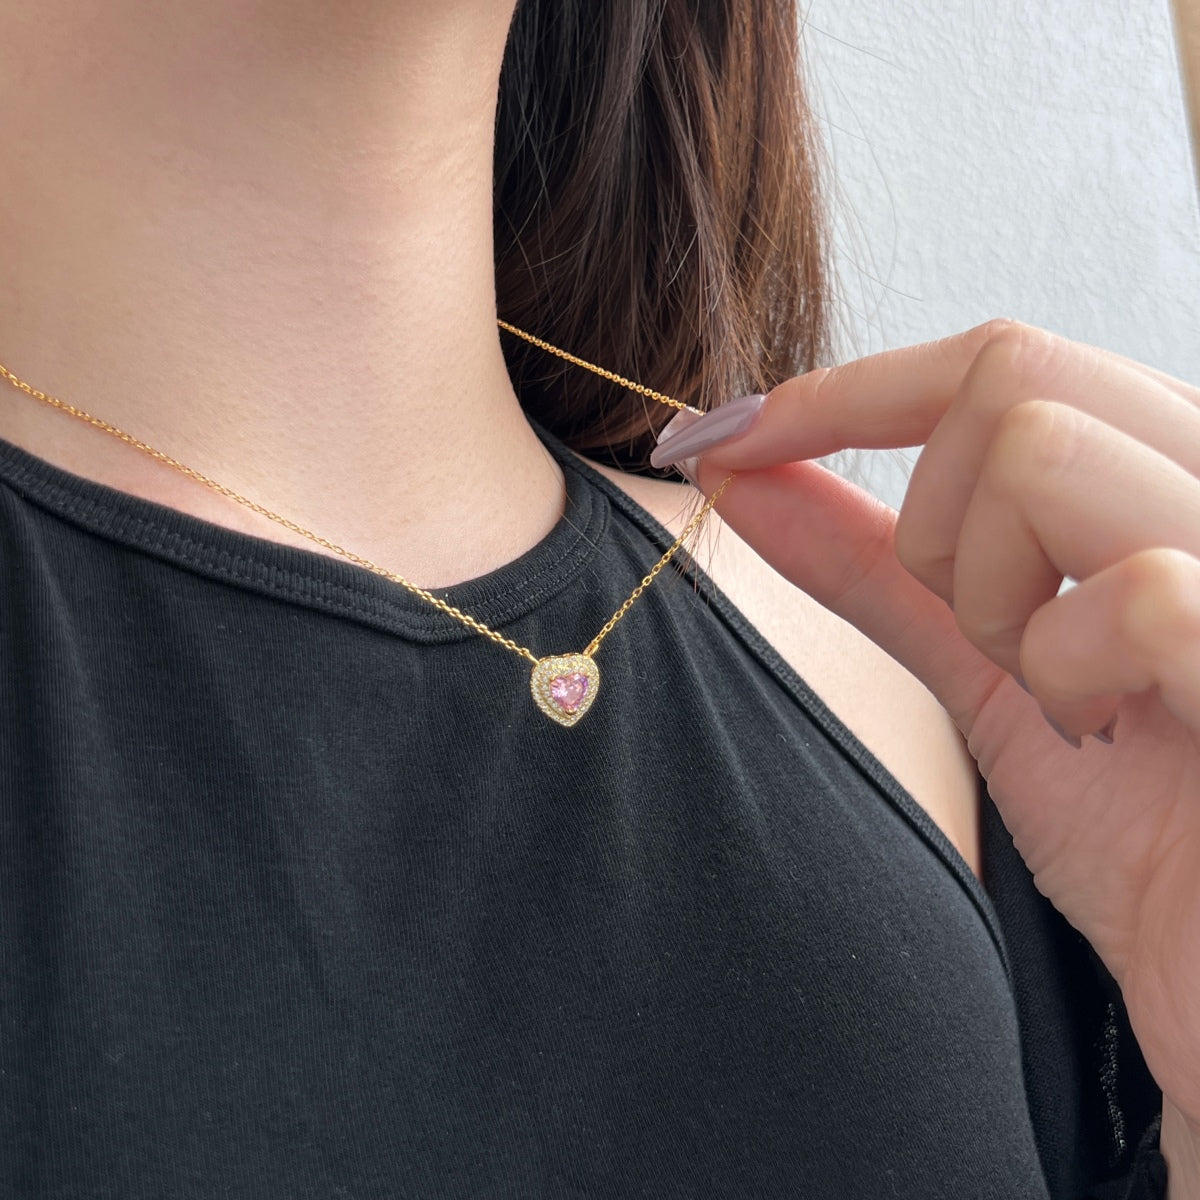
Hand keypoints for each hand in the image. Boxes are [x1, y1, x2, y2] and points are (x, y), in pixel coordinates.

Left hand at [652, 319, 1199, 1131]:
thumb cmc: (1146, 826)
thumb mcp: (989, 668)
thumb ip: (876, 564)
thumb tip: (743, 475)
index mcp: (1171, 468)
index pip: (994, 358)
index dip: (837, 393)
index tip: (721, 440)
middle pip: (1007, 374)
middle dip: (935, 519)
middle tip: (986, 638)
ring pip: (1041, 450)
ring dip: (991, 593)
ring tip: (1060, 692)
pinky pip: (1131, 592)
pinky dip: (1066, 669)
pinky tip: (1110, 732)